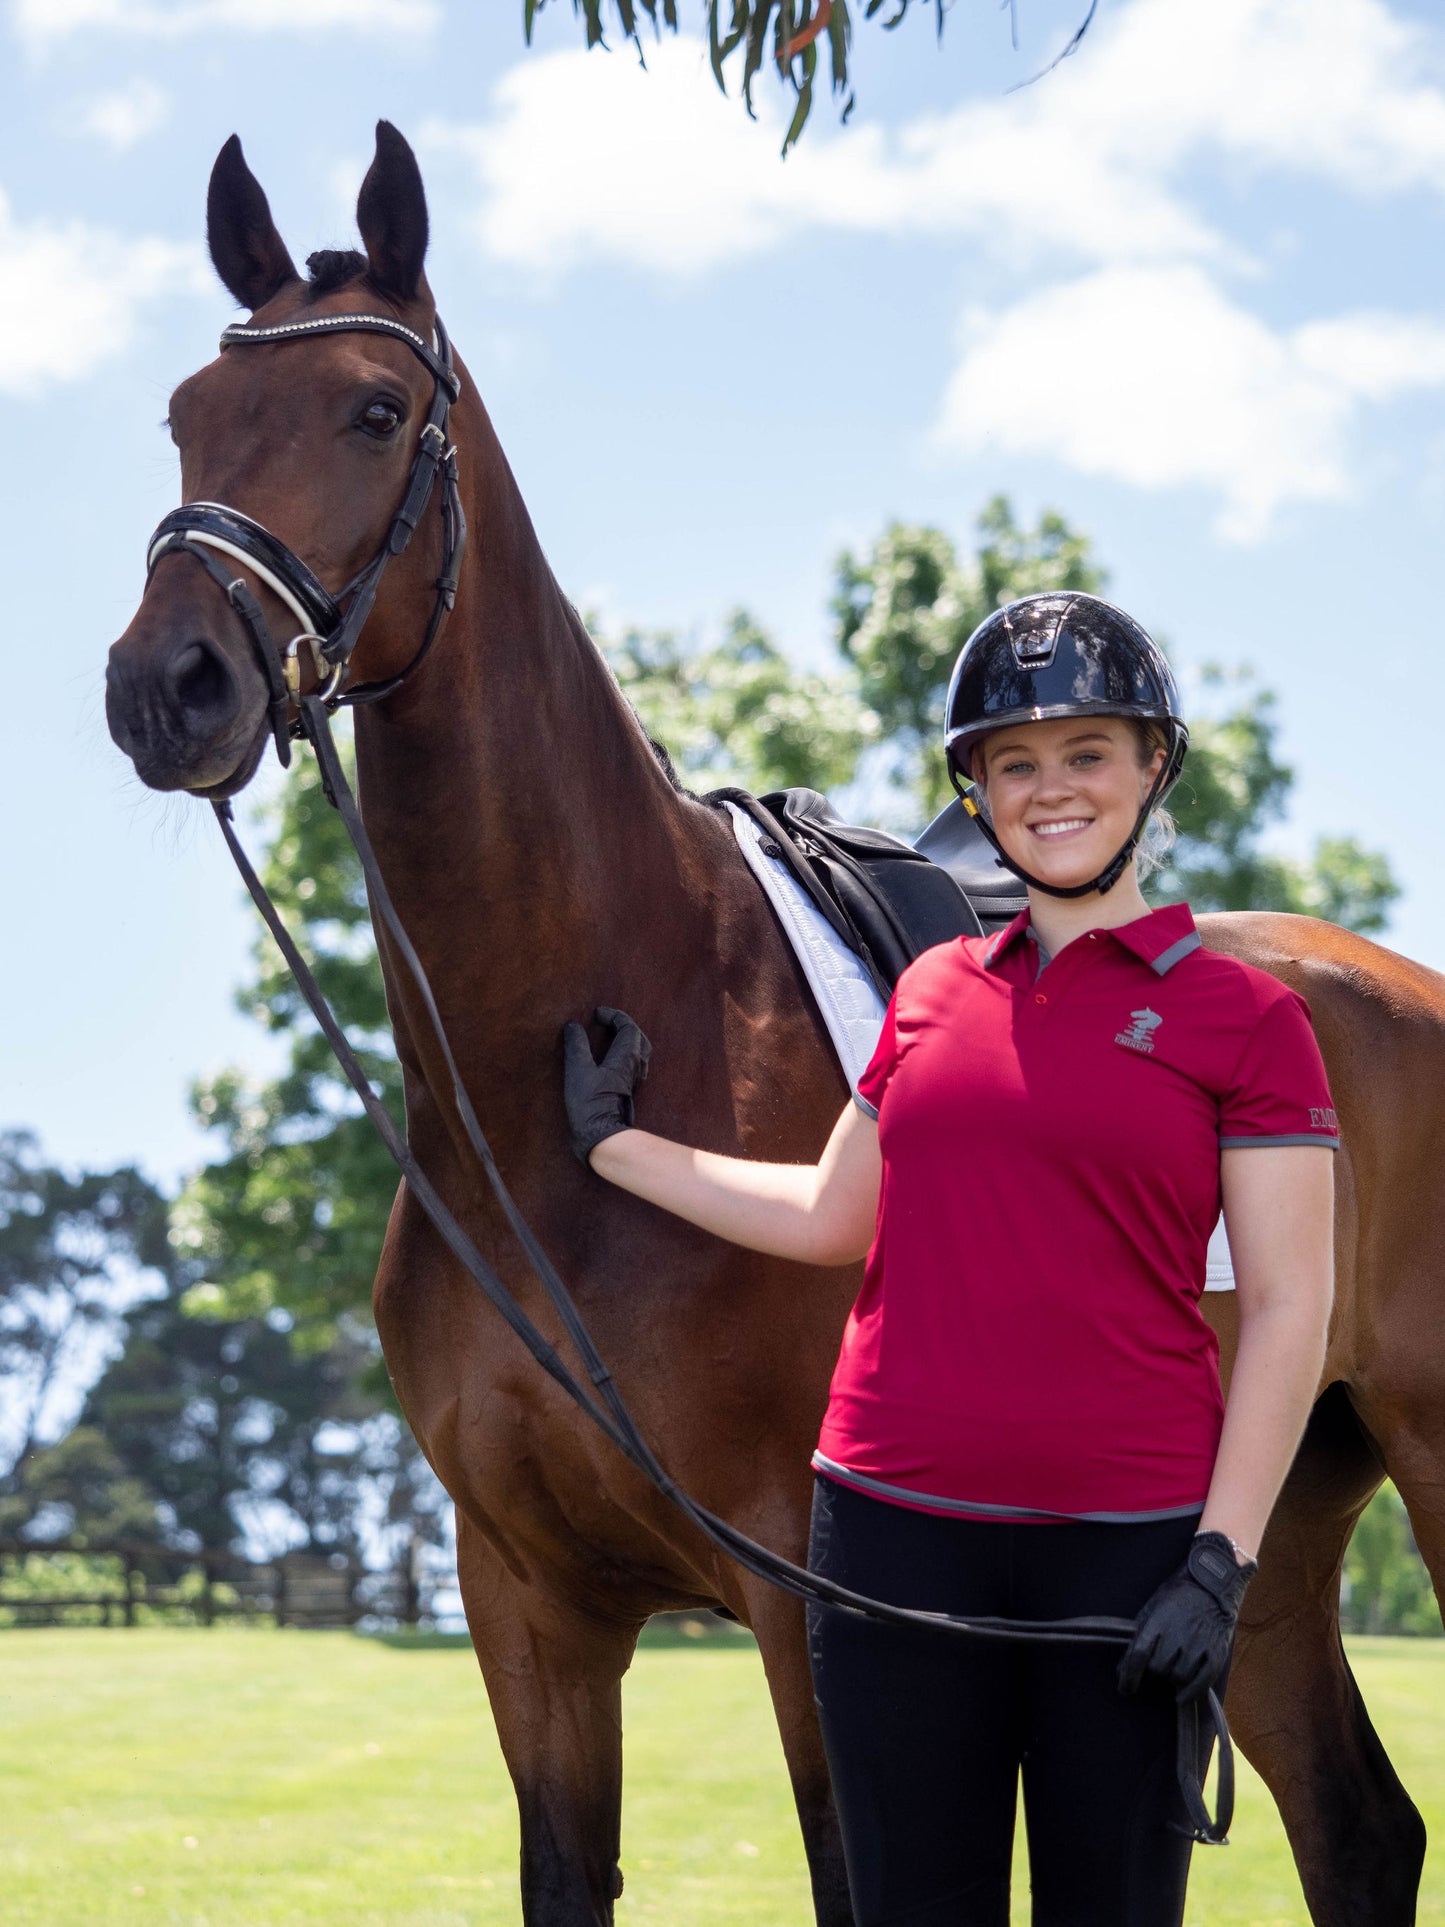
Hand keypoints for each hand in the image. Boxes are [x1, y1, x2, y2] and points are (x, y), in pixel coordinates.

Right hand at [561, 1007, 651, 1166]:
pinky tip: (613, 1059)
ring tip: (610, 1036)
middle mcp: (635, 1067)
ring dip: (627, 1039)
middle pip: (639, 1038)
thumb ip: (576, 1046)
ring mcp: (635, 1080)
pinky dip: (625, 1054)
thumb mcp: (578, 1071)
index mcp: (625, 1058)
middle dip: (624, 1025)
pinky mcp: (629, 1091)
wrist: (602, 1136)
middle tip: (607, 1021)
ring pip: (639, 1052)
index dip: (614, 1016)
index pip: (628, 1027)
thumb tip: (573, 1026)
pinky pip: (634, 1064)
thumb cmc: (590, 1104)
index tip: (597, 1013)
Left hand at [1116, 1531, 1256, 1703]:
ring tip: (1173, 1665)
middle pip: (1158, 1668)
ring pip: (1177, 1677)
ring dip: (1171, 1678)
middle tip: (1158, 1663)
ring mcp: (1199, 1645)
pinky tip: (1180, 1698)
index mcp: (1158, 1621)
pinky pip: (1202, 1684)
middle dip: (1153, 1670)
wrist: (1212, 1586)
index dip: (1129, 1676)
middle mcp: (1178, 1634)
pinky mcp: (1216, 1654)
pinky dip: (1190, 1694)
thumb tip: (1122, 1670)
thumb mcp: (1152, 1609)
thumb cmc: (1177, 1598)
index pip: (1139, 1655)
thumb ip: (1138, 1637)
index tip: (1125, 1689)